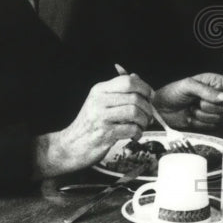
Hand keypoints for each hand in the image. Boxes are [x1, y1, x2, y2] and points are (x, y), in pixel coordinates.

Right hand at [36, 73, 153, 175]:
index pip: (127, 81)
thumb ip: (118, 90)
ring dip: (144, 121)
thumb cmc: (90, 124)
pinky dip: (137, 133)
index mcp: (99, 90)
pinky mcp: (104, 134)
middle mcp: (99, 101)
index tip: (150, 96)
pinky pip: (130, 129)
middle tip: (149, 116)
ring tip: (142, 126)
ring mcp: (101, 118)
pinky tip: (134, 136)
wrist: (71, 146)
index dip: (144, 87)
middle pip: (134, 98)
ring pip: (134, 113)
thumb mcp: (100, 101)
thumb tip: (136, 77)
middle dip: (147, 108)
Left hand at [154, 73, 222, 129]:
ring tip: (192, 107)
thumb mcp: (188, 86)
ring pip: (220, 117)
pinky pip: (212, 125)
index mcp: (216, 82)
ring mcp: (213, 110)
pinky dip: (200, 122)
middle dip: (211, 106)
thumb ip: (207, 90)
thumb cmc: (172, 92)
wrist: (160, 109)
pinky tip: (191, 116)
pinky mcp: (208, 122)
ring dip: (203, 114)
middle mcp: (217, 96)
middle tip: (198, 101)